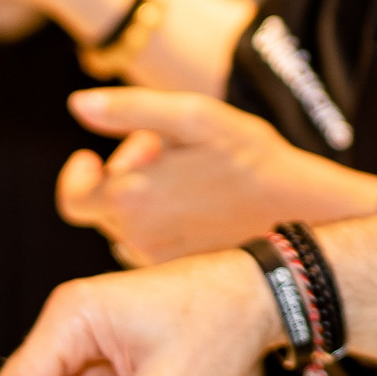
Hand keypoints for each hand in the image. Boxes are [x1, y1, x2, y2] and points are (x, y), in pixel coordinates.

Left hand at [57, 86, 376, 263]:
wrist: (304, 215)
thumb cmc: (252, 159)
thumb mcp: (195, 116)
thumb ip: (131, 108)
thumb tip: (77, 104)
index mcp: (132, 197)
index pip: (72, 199)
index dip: (78, 176)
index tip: (94, 157)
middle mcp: (137, 237)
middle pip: (106, 205)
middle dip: (128, 173)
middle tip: (169, 150)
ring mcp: (158, 259)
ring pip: (129, 224)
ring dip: (146, 197)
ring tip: (193, 176)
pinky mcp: (180, 271)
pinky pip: (153, 243)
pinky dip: (165, 220)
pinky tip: (202, 202)